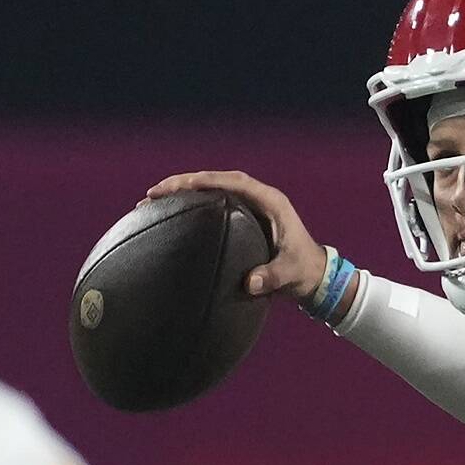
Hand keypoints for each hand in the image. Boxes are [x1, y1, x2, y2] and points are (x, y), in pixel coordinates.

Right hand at [146, 170, 328, 301]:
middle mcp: (258, 199)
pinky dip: (190, 206)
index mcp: (271, 202)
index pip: (234, 182)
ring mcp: (249, 206)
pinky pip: (212, 204)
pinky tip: (168, 214)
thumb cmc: (304, 272)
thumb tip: (251, 283)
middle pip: (216, 181)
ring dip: (182, 193)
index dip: (207, 181)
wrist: (314, 276)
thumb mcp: (290, 274)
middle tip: (152, 194)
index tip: (181, 186)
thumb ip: (272, 277)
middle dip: (183, 184)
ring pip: (210, 190)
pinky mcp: (241, 218)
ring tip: (150, 201)